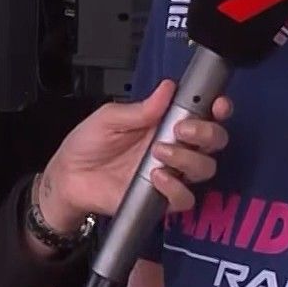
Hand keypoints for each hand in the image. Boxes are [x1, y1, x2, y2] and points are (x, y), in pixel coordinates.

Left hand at [33, 79, 231, 232]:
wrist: (69, 177)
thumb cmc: (88, 144)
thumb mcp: (109, 118)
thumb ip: (140, 108)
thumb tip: (168, 88)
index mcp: (166, 122)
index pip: (204, 113)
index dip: (218, 108)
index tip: (217, 104)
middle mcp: (175, 147)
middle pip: (215, 141)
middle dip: (207, 133)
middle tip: (183, 129)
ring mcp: (171, 174)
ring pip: (205, 169)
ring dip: (189, 158)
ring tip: (159, 152)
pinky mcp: (162, 199)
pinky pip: (185, 198)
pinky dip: (176, 188)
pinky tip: (156, 177)